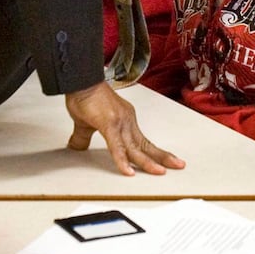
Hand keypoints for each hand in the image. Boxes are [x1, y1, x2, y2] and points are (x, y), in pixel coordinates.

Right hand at [64, 81, 185, 175]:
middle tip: (178, 166)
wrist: (80, 81)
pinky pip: (117, 147)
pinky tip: (128, 171)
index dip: (154, 153)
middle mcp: (127, 122)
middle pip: (146, 145)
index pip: (142, 142)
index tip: (165, 161)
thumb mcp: (84, 123)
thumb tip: (77, 146)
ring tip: (159, 172)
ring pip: (136, 148)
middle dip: (162, 157)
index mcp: (125, 121)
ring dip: (148, 162)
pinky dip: (122, 160)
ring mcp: (120, 123)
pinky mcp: (109, 124)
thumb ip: (84, 137)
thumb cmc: (84, 96)